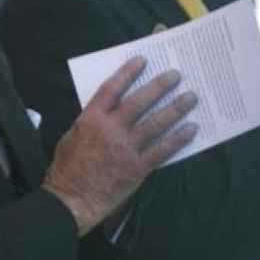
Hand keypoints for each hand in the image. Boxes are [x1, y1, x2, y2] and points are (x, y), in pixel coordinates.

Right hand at [42, 57, 197, 235]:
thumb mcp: (73, 134)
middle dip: (159, 86)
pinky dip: (178, 139)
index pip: (112, 89)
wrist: (72, 198)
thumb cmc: (68, 167)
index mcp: (91, 118)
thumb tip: (111, 107)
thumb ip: (93, 119)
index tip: (143, 60)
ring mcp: (126, 149)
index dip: (128, 73)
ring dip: (175, 109)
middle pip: (139, 102)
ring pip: (156, 124)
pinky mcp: (138, 168)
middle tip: (176, 75)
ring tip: (191, 97)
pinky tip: (191, 129)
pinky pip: (162, 150)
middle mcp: (110, 130)